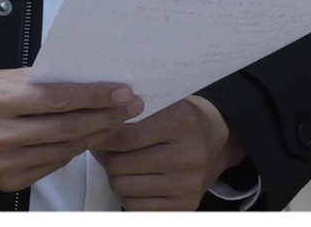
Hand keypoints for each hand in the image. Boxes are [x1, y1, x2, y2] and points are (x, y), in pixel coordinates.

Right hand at [0, 68, 137, 192]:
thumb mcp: (0, 78)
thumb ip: (41, 82)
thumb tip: (88, 82)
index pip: (57, 99)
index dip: (95, 96)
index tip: (121, 92)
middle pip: (66, 128)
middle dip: (104, 117)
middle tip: (128, 108)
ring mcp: (1, 163)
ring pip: (64, 151)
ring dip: (94, 136)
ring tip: (111, 123)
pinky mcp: (7, 181)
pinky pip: (51, 166)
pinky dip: (72, 152)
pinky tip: (83, 139)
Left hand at [97, 94, 243, 210]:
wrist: (217, 140)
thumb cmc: (180, 120)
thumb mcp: (162, 104)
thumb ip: (130, 113)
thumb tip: (93, 127)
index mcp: (181, 124)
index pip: (122, 138)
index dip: (100, 137)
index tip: (94, 134)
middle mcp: (187, 156)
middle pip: (118, 165)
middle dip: (104, 157)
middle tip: (106, 150)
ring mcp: (188, 184)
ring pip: (121, 187)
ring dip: (115, 176)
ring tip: (123, 163)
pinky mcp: (185, 205)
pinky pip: (135, 206)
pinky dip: (128, 195)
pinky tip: (137, 180)